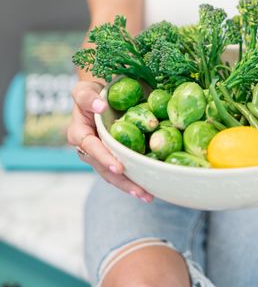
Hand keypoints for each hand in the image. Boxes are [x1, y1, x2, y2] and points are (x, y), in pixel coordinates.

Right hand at [67, 80, 153, 202]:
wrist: (99, 96)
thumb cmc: (91, 92)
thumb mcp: (84, 90)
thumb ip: (88, 98)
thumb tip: (101, 107)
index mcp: (79, 134)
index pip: (91, 148)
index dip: (103, 158)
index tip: (119, 167)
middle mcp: (88, 149)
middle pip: (104, 169)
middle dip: (122, 181)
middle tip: (140, 191)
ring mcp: (101, 156)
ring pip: (114, 175)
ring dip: (130, 186)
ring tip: (147, 195)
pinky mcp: (113, 157)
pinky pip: (123, 170)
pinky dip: (135, 178)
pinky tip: (150, 187)